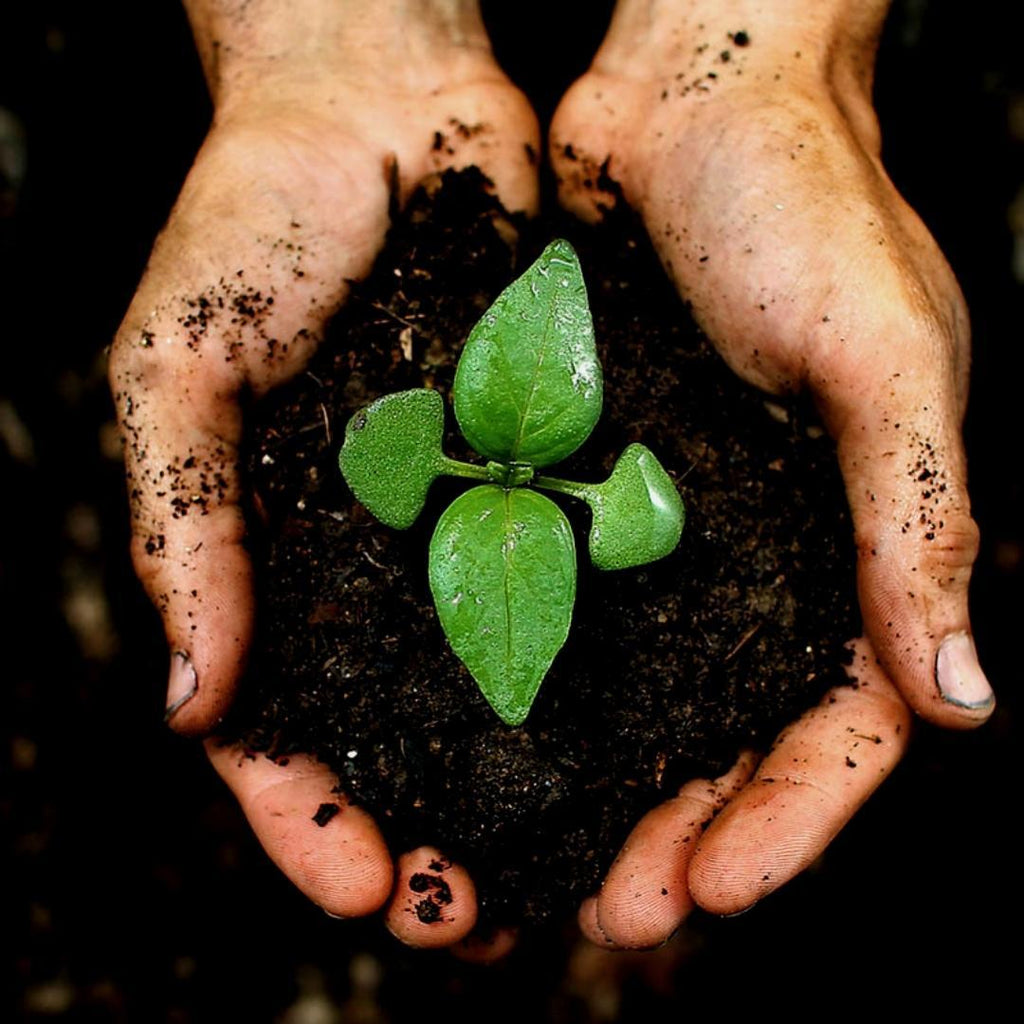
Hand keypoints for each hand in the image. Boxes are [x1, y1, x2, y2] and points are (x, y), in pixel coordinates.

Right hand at [109, 0, 537, 949]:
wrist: (377, 108)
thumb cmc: (252, 225)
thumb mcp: (175, 370)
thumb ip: (181, 527)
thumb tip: (192, 699)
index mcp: (275, 558)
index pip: (276, 724)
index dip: (307, 815)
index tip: (361, 884)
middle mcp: (378, 557)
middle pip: (400, 732)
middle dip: (433, 833)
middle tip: (477, 924)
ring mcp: (469, 517)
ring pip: (498, 682)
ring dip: (527, 782)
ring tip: (566, 875)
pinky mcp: (549, 463)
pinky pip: (574, 575)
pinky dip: (597, 660)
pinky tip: (633, 734)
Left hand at [550, 0, 993, 945]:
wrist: (689, 99)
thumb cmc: (805, 201)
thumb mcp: (884, 357)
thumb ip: (919, 520)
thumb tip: (971, 699)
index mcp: (855, 539)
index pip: (845, 721)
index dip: (793, 820)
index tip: (718, 891)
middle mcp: (760, 549)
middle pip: (730, 734)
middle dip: (682, 832)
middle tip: (610, 916)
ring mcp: (667, 523)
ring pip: (641, 690)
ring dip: (599, 783)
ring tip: (537, 863)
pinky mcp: (587, 476)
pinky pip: (563, 599)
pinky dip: (535, 675)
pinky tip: (484, 734)